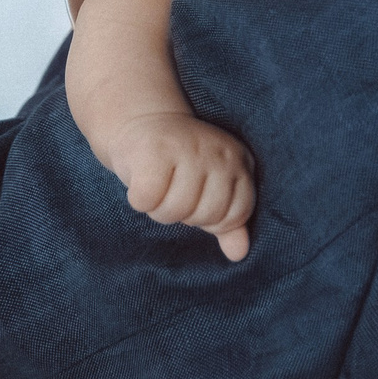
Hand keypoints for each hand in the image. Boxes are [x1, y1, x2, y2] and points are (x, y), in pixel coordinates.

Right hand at [105, 113, 255, 261]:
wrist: (145, 124)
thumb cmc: (180, 166)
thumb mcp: (211, 191)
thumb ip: (228, 223)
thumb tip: (238, 254)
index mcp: (239, 161)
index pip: (237, 214)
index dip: (212, 220)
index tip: (198, 199)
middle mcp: (218, 151)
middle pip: (205, 215)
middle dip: (184, 214)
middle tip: (173, 190)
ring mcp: (189, 147)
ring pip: (175, 210)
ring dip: (158, 209)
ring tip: (158, 186)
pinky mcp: (155, 148)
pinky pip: (147, 200)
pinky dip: (138, 199)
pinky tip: (140, 180)